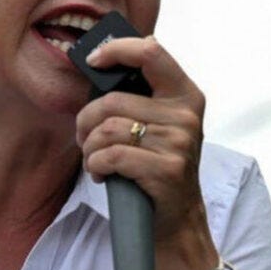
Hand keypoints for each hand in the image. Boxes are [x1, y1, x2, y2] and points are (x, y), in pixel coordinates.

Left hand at [75, 36, 216, 269]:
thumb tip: (100, 63)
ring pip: (107, 130)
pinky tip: (100, 174)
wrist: (177, 219)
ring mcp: (179, 142)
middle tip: (84, 138)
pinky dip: (95, 166)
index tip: (94, 61)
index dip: (117, 50)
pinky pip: (110, 156)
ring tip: (94, 159)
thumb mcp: (160, 124)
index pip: (151, 51)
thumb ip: (139, 95)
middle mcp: (185, 114)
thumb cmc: (158, 166)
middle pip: (112, 100)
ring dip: (89, 148)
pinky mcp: (167, 169)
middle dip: (85, 121)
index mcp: (185, 94)